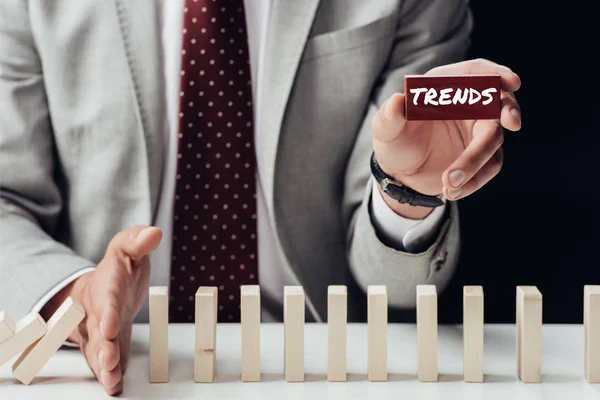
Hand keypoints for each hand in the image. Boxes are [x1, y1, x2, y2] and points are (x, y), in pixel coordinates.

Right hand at [41, 226, 161, 395]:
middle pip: (97, 331)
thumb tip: (154, 232)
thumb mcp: (126, 247)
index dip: (106, 313)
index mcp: (105, 287)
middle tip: (108, 360)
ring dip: (104, 366)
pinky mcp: (107, 345)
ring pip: (97, 351)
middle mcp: (98, 312)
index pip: (106, 300)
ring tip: (110, 379)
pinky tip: (114, 386)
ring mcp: (100, 332)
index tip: (109, 325)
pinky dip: (108, 375)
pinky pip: (105, 361)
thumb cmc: (118, 268)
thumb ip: (137, 240)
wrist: (102, 287)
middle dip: (101, 347)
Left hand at [371, 59, 520, 218]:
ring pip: (492, 141)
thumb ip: (389, 117)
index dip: (495, 73)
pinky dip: (473, 181)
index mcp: (444, 86)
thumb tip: (396, 102)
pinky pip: (489, 166)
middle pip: (496, 104)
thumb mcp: (384, 130)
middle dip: (508, 110)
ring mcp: (477, 130)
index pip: (475, 72)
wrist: (400, 173)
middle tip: (512, 123)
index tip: (510, 82)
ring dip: (474, 163)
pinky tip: (451, 192)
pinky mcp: (483, 155)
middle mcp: (467, 104)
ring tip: (447, 185)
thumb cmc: (393, 141)